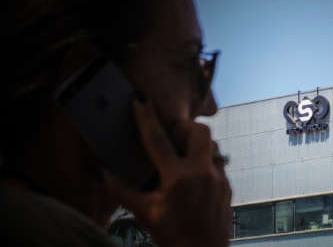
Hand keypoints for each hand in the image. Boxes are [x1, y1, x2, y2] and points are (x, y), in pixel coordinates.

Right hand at [104, 98, 231, 246]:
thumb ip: (123, 191)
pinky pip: (217, 162)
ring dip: (196, 145)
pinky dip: (204, 162)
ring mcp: (219, 179)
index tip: (140, 99)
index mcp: (178, 178)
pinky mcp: (228, 186)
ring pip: (212, 145)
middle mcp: (202, 174)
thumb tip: (103, 173)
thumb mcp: (146, 213)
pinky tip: (194, 176)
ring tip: (183, 156)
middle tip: (172, 135)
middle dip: (185, 126)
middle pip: (199, 131)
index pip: (157, 140)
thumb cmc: (172, 236)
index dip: (146, 117)